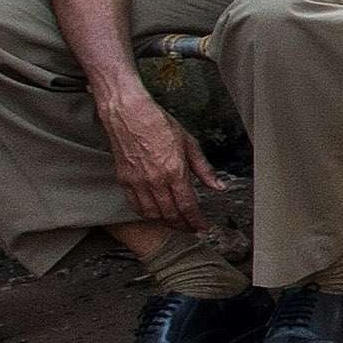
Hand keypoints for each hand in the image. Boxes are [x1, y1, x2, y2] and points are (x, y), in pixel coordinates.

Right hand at [103, 98, 232, 227]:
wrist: (129, 114)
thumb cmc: (159, 124)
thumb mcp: (190, 143)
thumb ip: (204, 169)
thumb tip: (218, 186)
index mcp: (175, 170)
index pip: (188, 205)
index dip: (197, 220)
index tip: (203, 227)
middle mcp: (155, 180)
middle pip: (171, 213)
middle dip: (183, 225)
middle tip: (191, 228)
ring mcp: (138, 182)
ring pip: (152, 213)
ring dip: (165, 222)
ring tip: (175, 223)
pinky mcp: (124, 180)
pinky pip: (135, 205)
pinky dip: (146, 213)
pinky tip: (154, 213)